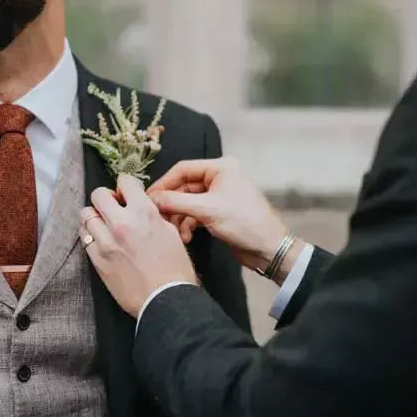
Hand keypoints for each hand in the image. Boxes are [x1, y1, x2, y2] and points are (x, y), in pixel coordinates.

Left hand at [79, 174, 198, 317]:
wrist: (165, 300)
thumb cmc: (175, 269)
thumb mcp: (171, 233)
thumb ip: (153, 215)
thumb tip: (141, 208)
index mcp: (144, 213)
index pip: (125, 181)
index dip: (125, 185)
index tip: (126, 194)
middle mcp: (122, 223)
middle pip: (98, 195)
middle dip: (105, 197)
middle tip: (113, 207)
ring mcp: (106, 242)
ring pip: (86, 215)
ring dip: (95, 216)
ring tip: (104, 225)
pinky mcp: (97, 260)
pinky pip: (85, 238)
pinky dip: (91, 235)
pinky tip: (101, 241)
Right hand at [147, 156, 293, 277]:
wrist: (269, 248)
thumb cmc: (242, 223)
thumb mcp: (206, 210)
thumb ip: (175, 202)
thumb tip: (149, 199)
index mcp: (220, 167)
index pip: (182, 169)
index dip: (163, 183)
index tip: (147, 199)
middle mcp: (220, 177)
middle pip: (184, 186)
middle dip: (171, 204)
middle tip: (156, 218)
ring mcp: (219, 195)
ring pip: (188, 202)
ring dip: (179, 217)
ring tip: (173, 231)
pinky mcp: (219, 211)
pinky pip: (196, 213)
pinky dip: (188, 224)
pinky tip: (185, 237)